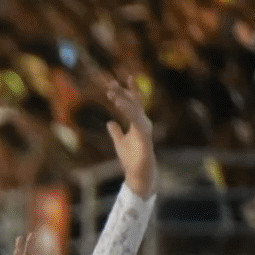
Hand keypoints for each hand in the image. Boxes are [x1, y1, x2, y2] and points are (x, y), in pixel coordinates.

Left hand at [103, 76, 155, 198]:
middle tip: (110, 82)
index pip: (132, 104)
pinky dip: (127, 110)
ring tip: (111, 91)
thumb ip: (116, 131)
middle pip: (133, 102)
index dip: (123, 94)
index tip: (112, 86)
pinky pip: (135, 119)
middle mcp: (143, 122)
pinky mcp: (143, 134)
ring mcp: (144, 127)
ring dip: (123, 99)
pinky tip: (118, 104)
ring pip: (134, 108)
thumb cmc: (131, 158)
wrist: (138, 172)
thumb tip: (110, 122)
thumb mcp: (119, 141)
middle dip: (123, 91)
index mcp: (138, 122)